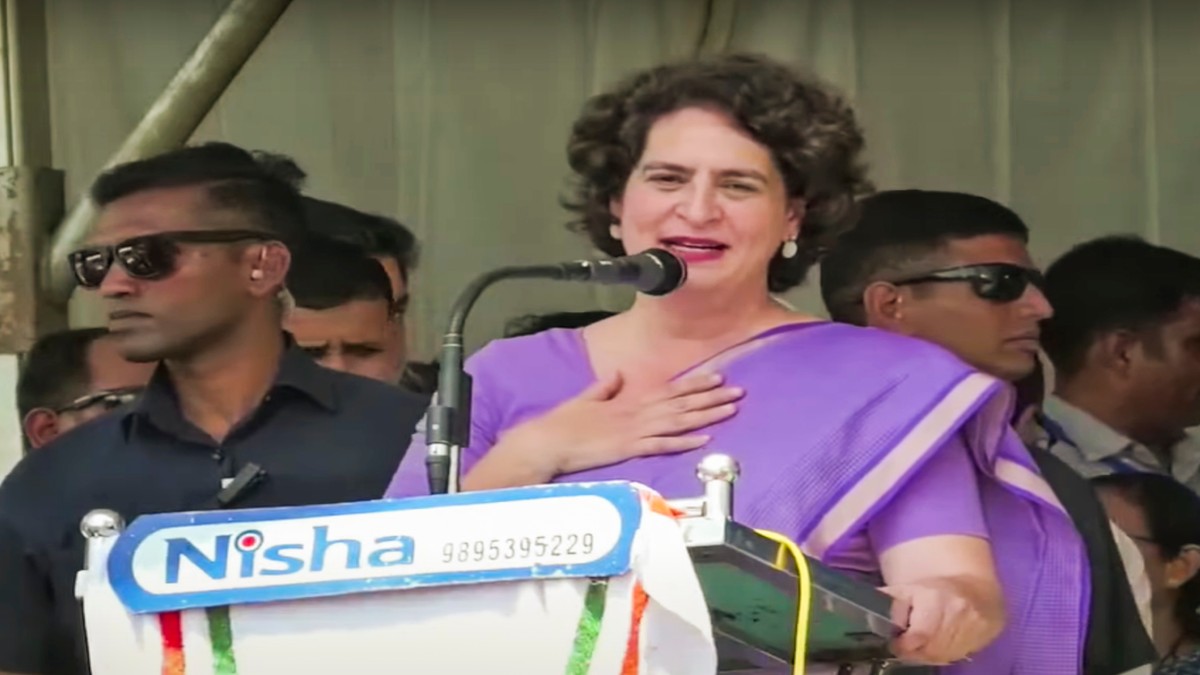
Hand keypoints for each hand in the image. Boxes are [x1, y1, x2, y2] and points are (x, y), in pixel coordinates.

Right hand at [496, 371, 742, 479]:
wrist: (550, 440)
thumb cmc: (565, 422)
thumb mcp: (587, 398)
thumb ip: (605, 387)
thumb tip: (617, 374)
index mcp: (629, 399)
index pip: (669, 389)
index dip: (695, 383)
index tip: (718, 377)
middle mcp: (637, 411)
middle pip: (681, 403)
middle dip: (712, 397)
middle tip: (739, 392)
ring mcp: (635, 430)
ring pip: (678, 420)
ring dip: (706, 415)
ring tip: (731, 410)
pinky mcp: (629, 448)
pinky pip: (662, 444)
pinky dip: (684, 442)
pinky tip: (704, 439)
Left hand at [881, 577, 1004, 664]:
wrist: (974, 590)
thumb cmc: (932, 592)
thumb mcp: (906, 591)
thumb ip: (887, 602)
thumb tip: (863, 607)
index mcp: (934, 598)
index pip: (920, 634)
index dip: (905, 645)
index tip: (896, 644)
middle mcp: (957, 610)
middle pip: (931, 649)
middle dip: (915, 651)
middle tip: (907, 646)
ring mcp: (973, 624)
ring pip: (944, 655)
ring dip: (930, 654)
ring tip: (923, 645)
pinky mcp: (984, 634)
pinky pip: (958, 655)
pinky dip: (946, 654)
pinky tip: (939, 645)